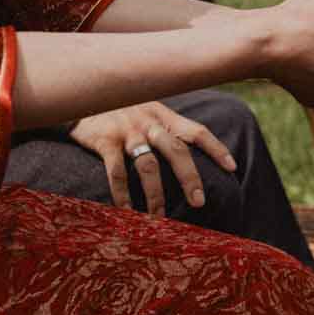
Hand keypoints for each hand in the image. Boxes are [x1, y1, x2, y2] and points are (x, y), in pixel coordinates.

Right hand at [66, 101, 234, 215]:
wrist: (81, 96)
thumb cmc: (120, 108)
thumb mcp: (147, 108)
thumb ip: (165, 126)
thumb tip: (189, 148)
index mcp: (164, 115)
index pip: (197, 131)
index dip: (216, 149)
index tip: (232, 168)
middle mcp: (150, 122)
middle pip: (177, 151)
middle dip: (190, 177)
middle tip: (199, 202)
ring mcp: (128, 132)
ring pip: (148, 166)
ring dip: (155, 195)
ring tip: (160, 218)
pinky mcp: (106, 141)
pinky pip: (117, 172)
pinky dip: (122, 195)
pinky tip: (127, 212)